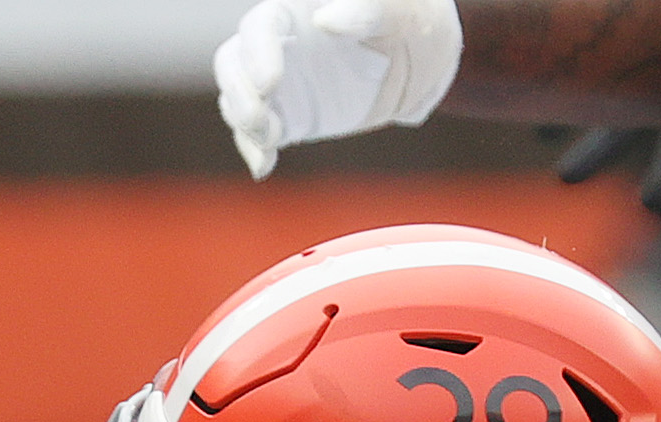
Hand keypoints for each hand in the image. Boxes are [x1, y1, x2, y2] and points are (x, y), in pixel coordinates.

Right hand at [214, 0, 464, 178]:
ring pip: (237, 98)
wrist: (426, 62)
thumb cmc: (415, 20)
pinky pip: (257, 133)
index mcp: (299, 9)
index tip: (271, 83)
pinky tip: (264, 166)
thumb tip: (326, 18)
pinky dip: (256, 150)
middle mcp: (280, 43)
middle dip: (239, 93)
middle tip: (260, 120)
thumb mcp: (404, 12)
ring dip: (245, 123)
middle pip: (234, 63)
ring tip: (270, 140)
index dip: (257, 52)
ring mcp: (280, 81)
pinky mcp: (288, 115)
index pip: (261, 25)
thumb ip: (367, 11)